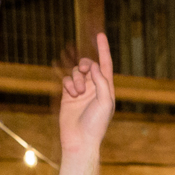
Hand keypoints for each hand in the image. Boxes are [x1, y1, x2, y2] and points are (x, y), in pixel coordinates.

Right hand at [58, 32, 115, 155]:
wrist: (80, 140)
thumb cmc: (96, 124)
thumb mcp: (105, 101)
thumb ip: (101, 81)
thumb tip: (93, 66)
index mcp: (107, 88)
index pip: (105, 64)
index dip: (103, 49)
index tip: (100, 34)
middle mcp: (94, 88)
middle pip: (88, 65)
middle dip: (85, 64)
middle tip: (84, 70)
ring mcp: (81, 91)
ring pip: (76, 72)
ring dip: (76, 79)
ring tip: (78, 93)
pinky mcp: (68, 95)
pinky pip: (67, 80)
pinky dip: (68, 84)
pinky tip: (71, 94)